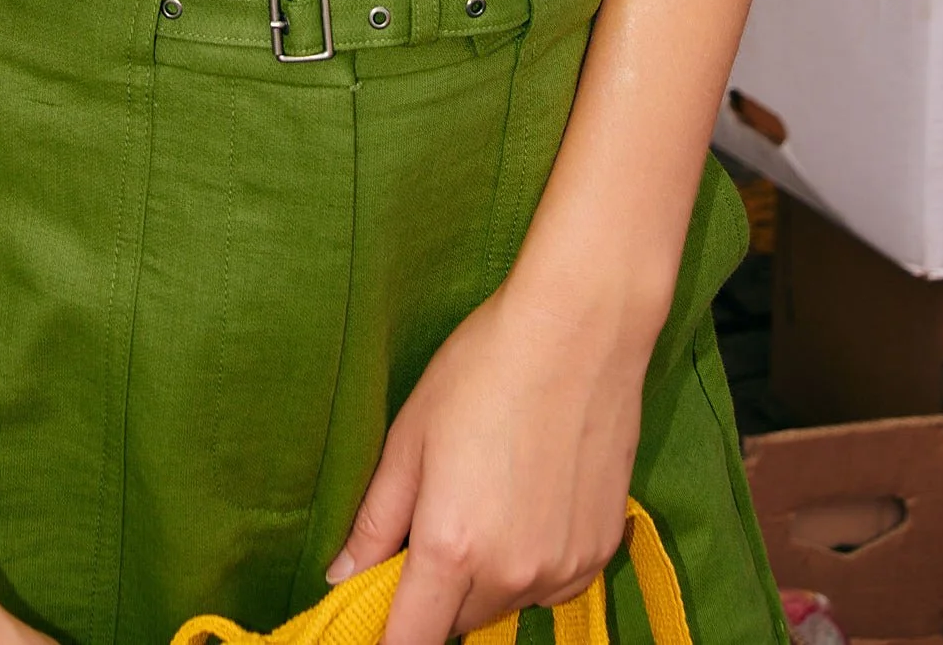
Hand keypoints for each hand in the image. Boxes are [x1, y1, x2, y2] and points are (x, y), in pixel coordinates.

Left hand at [324, 250, 661, 644]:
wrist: (581, 329)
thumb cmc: (484, 367)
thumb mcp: (411, 435)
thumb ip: (376, 519)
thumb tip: (341, 576)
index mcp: (452, 547)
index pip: (410, 642)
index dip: (387, 635)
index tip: (379, 609)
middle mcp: (511, 574)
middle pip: (458, 622)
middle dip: (438, 590)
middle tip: (436, 519)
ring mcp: (562, 568)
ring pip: (506, 603)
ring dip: (487, 577)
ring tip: (489, 496)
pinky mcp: (601, 552)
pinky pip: (551, 586)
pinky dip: (533, 564)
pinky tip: (531, 502)